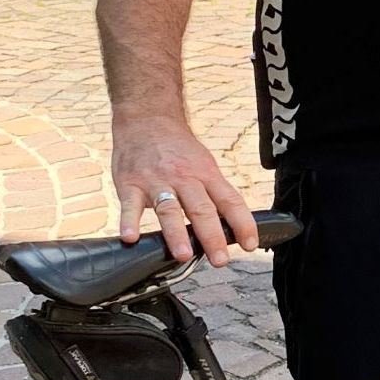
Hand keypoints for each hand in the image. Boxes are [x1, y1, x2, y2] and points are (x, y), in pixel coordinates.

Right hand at [112, 120, 258, 264]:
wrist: (147, 119)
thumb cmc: (179, 150)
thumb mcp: (204, 165)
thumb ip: (215, 195)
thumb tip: (232, 227)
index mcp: (206, 175)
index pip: (230, 201)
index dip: (243, 223)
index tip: (250, 244)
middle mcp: (184, 178)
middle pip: (201, 209)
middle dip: (212, 236)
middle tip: (220, 260)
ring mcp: (156, 181)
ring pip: (168, 209)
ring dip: (176, 233)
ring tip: (183, 254)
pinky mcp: (130, 183)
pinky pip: (129, 204)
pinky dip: (129, 221)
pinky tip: (131, 237)